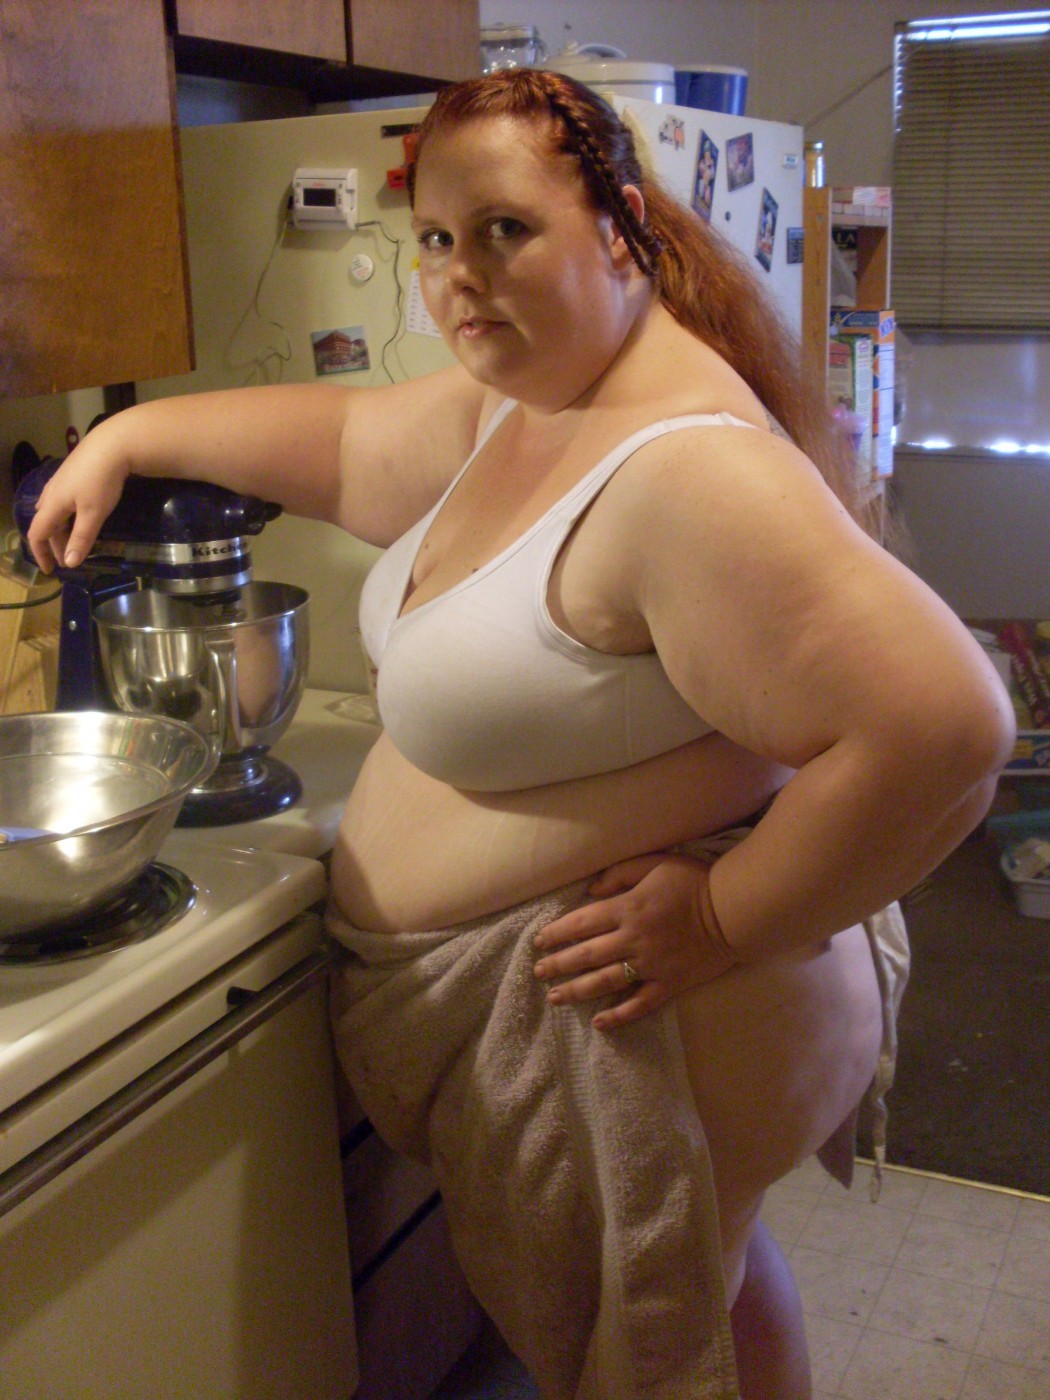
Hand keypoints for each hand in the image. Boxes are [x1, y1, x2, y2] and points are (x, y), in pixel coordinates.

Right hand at [26, 430, 128, 572]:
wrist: (112, 445)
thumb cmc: (101, 481)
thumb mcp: (93, 514)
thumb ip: (81, 538)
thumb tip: (70, 562)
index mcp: (52, 505)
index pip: (37, 534)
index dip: (41, 554)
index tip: (51, 570)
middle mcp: (50, 493)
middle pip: (46, 525)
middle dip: (54, 545)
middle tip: (68, 560)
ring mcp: (60, 482)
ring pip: (54, 513)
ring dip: (61, 531)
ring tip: (73, 543)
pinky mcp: (71, 475)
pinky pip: (62, 502)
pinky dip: (67, 517)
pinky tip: (76, 518)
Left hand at [532, 853, 736, 1030]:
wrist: (736, 910)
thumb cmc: (697, 882)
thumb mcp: (656, 863)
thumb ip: (621, 873)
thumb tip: (590, 890)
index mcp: (628, 908)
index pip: (582, 923)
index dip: (556, 933)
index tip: (539, 942)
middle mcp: (634, 939)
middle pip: (587, 955)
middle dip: (558, 964)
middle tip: (538, 972)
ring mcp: (652, 965)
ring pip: (606, 982)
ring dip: (577, 991)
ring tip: (555, 998)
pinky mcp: (670, 984)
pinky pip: (640, 1004)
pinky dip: (619, 1015)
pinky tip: (599, 1023)